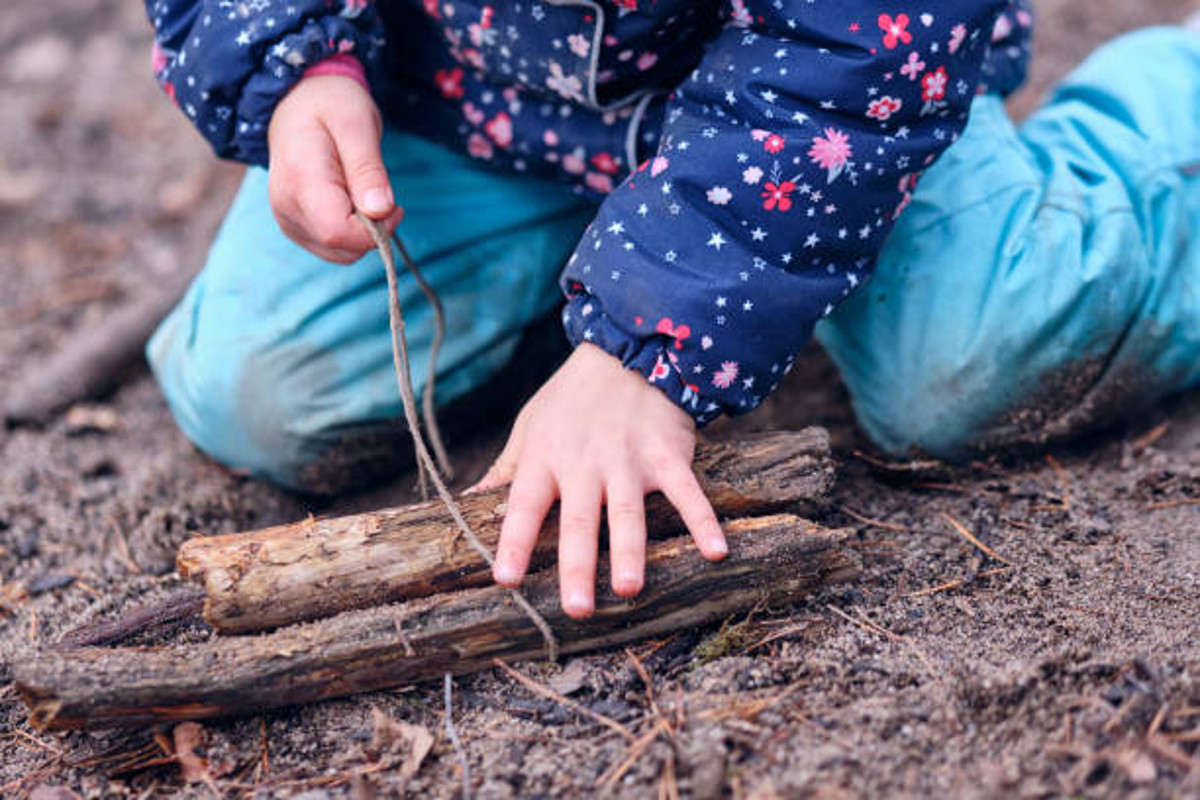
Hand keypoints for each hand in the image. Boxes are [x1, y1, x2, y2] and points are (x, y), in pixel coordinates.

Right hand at [266, 74, 403, 262]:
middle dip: (372, 230)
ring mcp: (287, 219)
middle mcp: (286, 207)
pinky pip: (332, 247)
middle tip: (377, 191)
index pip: (339, 233)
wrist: (297, 101)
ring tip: (361, 191)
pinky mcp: (294, 225)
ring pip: (339, 253)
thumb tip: (381, 211)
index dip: (375, 230)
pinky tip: (350, 201)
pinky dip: (351, 232)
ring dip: (363, 232)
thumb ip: (368, 169)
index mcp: (299, 181)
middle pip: (341, 248)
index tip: (392, 205)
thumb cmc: (331, 105)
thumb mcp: (357, 124)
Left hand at [474, 343, 727, 619]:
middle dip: (578, 566)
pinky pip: (687, 492)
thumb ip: (505, 471)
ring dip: (630, 550)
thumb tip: (466, 506)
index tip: (507, 579)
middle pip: (580, 520)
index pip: (524, 505)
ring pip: (628, 512)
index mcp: (545, 458)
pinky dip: (703, 520)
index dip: (515, 542)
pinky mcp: (668, 456)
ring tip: (628, 589)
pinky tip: (715, 551)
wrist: (627, 352)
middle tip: (577, 609)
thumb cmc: (570, 399)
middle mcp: (585, 463)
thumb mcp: (530, 426)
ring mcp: (630, 460)